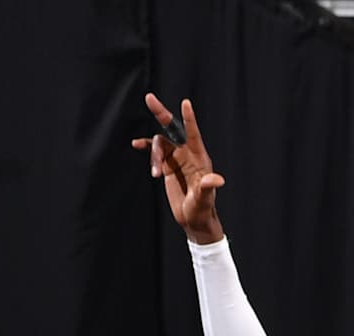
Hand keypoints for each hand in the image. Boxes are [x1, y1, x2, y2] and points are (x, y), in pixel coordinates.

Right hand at [133, 94, 225, 244]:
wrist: (194, 219)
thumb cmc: (203, 209)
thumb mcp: (204, 199)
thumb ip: (207, 187)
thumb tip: (218, 180)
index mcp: (199, 158)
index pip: (193, 134)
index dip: (189, 119)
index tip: (185, 103)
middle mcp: (187, 153)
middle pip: (173, 128)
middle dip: (161, 114)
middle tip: (149, 98)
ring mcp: (176, 158)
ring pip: (160, 144)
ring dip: (153, 156)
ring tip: (155, 174)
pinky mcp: (168, 165)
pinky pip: (155, 151)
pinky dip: (146, 147)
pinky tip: (136, 144)